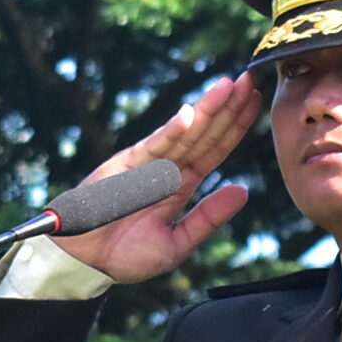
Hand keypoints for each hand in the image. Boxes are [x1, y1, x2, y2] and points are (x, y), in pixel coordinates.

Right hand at [54, 76, 257, 282]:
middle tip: (250, 80)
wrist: (85, 261)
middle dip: (228, 108)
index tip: (256, 103)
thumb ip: (208, 218)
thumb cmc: (125, 255)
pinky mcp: (126, 165)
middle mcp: (167, 168)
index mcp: (182, 185)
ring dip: (206, 109)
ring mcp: (148, 164)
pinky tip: (191, 114)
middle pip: (204, 134)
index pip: (214, 150)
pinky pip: (154, 146)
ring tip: (229, 86)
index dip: (235, 127)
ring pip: (184, 133)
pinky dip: (171, 131)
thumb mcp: (177, 243)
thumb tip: (243, 191)